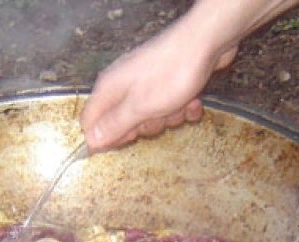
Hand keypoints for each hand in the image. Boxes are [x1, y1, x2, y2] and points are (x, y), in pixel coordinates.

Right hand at [80, 21, 236, 151]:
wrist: (207, 44)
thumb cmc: (171, 74)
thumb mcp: (139, 108)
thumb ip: (114, 125)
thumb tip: (91, 140)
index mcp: (109, 89)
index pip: (91, 122)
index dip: (106, 137)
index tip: (128, 140)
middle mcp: (124, 84)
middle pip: (124, 123)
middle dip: (145, 127)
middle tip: (157, 117)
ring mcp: (146, 83)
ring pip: (150, 117)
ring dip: (168, 118)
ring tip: (178, 103)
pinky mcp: (167, 82)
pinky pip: (169, 107)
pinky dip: (183, 108)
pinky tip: (192, 100)